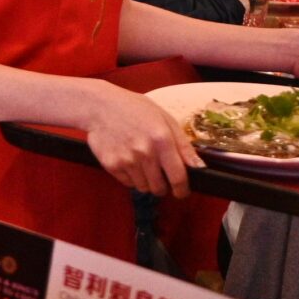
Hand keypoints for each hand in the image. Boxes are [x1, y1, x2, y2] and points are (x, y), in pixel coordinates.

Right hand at [78, 81, 195, 197]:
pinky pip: (127, 182)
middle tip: (160, 178)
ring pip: (143, 187)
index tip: (181, 192)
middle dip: (162, 187)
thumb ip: (183, 144)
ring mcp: (126, 160)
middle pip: (159, 187)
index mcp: (162, 140)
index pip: (178, 176)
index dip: (182, 189)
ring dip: (146, 182)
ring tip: (142, 165)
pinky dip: (131, 177)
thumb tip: (198, 166)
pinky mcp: (111, 165)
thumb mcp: (165, 119)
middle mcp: (145, 153)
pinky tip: (128, 161)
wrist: (100, 106)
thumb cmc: (135, 109)